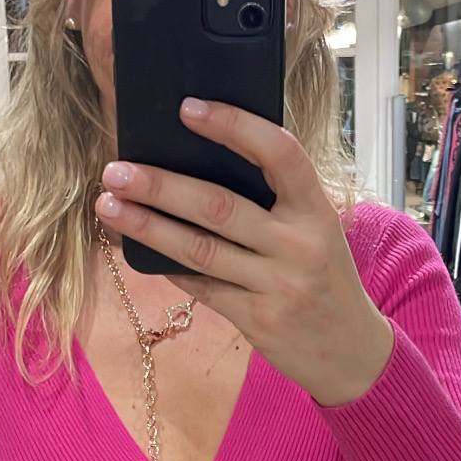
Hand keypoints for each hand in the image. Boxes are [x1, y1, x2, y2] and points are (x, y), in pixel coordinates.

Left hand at [93, 99, 394, 407]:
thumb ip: (277, 203)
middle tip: (116, 169)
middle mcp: (298, 245)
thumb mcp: (318, 231)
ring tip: (108, 206)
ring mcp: (277, 285)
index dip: (234, 126)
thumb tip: (201, 166)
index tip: (189, 108)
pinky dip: (167, 266)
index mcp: (316, 210)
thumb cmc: (326, 279)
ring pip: (199, 249)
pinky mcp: (258, 320)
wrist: (352, 352)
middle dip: (160, 186)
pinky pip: (202, 286)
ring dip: (147, 226)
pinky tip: (138, 250)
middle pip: (218, 206)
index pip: (279, 154)